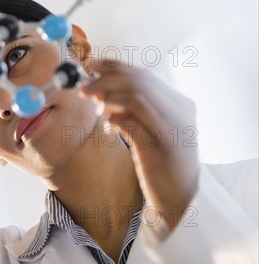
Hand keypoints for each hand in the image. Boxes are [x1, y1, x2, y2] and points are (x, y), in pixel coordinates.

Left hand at [81, 59, 199, 230]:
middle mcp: (180, 112)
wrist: (177, 197)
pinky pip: (132, 123)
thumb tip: (100, 88)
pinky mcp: (160, 147)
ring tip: (95, 108)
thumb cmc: (159, 160)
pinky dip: (114, 120)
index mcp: (179, 103)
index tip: (90, 65)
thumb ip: (133, 108)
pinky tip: (108, 128)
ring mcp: (172, 128)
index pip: (142, 74)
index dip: (113, 67)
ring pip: (135, 97)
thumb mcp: (150, 128)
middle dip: (104, 81)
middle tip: (83, 88)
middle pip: (137, 82)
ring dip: (107, 99)